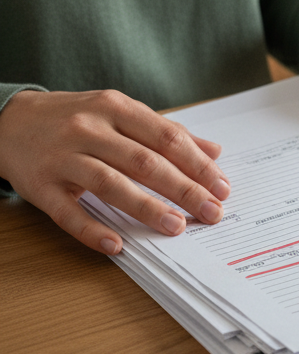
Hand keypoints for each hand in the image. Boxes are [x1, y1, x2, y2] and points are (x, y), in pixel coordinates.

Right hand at [0, 89, 231, 254]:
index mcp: (115, 108)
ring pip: (110, 184)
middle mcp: (89, 129)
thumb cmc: (76, 118)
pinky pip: (68, 212)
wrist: (7, 119)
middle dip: (184, 189)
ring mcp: (63, 158)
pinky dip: (93, 230)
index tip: (222, 187)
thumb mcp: (120, 113)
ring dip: (147, 208)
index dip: (198, 164)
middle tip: (211, 211)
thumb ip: (166, 132)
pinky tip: (118, 245)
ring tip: (176, 227)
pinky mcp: (40, 186)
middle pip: (144, 162)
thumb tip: (214, 152)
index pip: (166, 137)